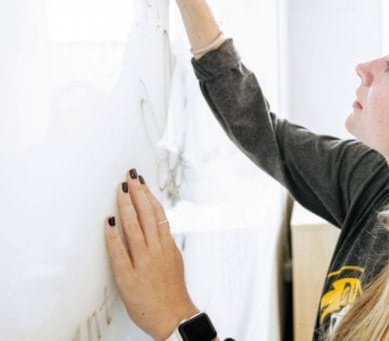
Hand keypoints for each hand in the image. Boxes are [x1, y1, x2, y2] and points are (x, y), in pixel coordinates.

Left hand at [104, 169, 198, 339]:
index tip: (142, 182)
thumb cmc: (173, 293)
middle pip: (148, 216)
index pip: (159, 214)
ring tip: (120, 191)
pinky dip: (113, 236)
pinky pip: (119, 253)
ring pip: (135, 228)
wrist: (173, 317)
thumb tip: (157, 228)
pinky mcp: (129, 277)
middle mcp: (157, 251)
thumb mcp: (174, 262)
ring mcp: (144, 263)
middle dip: (138, 194)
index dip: (150, 196)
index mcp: (168, 247)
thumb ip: (164, 245)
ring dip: (126, 207)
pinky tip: (108, 223)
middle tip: (129, 177)